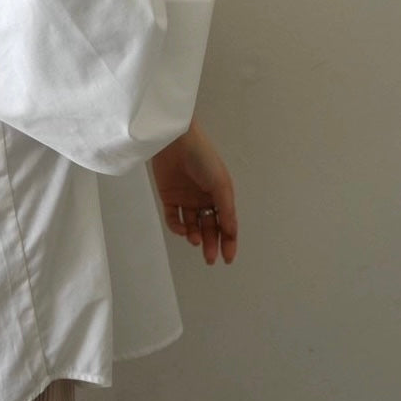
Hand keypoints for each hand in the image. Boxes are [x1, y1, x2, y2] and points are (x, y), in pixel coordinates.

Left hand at [151, 118, 237, 264]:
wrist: (176, 141)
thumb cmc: (203, 159)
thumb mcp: (221, 184)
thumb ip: (226, 210)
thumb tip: (231, 233)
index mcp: (221, 195)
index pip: (226, 223)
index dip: (228, 241)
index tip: (227, 259)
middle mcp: (204, 199)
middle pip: (209, 227)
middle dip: (211, 244)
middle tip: (210, 259)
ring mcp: (186, 198)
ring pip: (192, 225)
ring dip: (194, 236)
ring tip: (195, 240)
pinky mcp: (169, 196)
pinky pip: (174, 217)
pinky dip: (178, 226)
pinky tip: (183, 230)